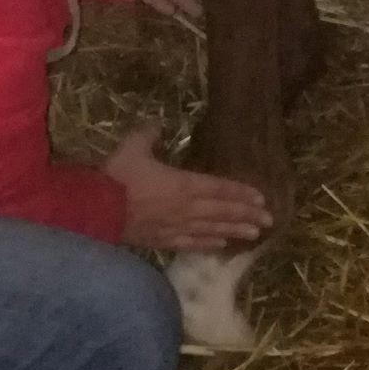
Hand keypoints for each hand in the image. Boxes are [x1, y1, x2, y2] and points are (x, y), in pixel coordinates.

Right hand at [103, 124, 272, 251]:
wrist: (98, 211)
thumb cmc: (118, 177)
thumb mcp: (133, 147)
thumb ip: (148, 134)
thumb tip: (158, 124)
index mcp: (183, 184)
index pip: (219, 188)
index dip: (240, 192)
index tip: (261, 196)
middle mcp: (187, 209)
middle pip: (223, 212)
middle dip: (247, 214)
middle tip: (270, 219)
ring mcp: (177, 227)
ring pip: (213, 230)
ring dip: (235, 231)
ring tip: (255, 235)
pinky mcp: (164, 241)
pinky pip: (193, 244)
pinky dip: (210, 244)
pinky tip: (221, 246)